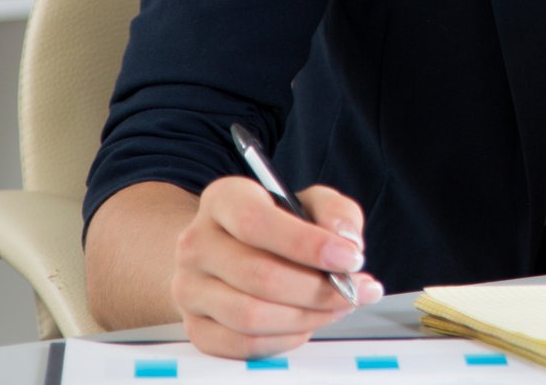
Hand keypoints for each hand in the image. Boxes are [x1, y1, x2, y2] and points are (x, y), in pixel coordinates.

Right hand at [171, 177, 382, 357]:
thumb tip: (346, 241)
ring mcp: (190, 289)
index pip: (256, 222)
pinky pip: (243, 345)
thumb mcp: (311, 203)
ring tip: (338, 306)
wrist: (230, 253)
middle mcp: (197, 243)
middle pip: (259, 275)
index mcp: (223, 200)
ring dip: (307, 316)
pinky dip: (285, 339)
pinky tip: (307, 322)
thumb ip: (336, 213)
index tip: (350, 258)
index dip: (307, 244)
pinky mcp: (196, 328)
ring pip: (250, 316)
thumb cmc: (278, 227)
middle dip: (318, 289)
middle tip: (355, 289)